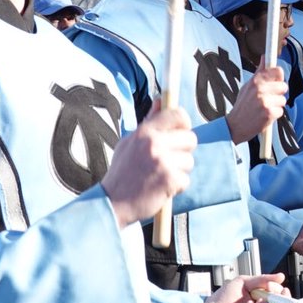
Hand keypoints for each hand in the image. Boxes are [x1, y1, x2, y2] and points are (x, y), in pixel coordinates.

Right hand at [102, 100, 195, 227]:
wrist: (112, 202)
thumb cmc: (123, 171)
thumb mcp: (130, 142)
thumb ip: (149, 122)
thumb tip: (161, 100)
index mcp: (144, 131)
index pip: (178, 115)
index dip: (184, 123)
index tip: (181, 131)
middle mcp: (154, 143)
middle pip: (190, 138)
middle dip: (184, 150)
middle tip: (170, 160)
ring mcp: (163, 162)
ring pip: (189, 161)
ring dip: (179, 170)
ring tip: (160, 176)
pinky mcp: (170, 180)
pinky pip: (186, 180)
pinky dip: (176, 186)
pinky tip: (160, 188)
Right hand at [227, 60, 287, 143]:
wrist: (234, 125)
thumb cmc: (243, 105)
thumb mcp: (248, 86)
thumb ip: (259, 72)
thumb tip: (265, 57)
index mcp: (256, 81)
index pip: (277, 71)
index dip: (279, 77)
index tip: (276, 81)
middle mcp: (260, 89)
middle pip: (284, 86)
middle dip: (279, 93)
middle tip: (269, 99)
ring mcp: (265, 101)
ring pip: (283, 100)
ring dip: (276, 105)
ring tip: (265, 108)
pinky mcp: (269, 113)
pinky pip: (281, 111)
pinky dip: (275, 115)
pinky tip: (265, 116)